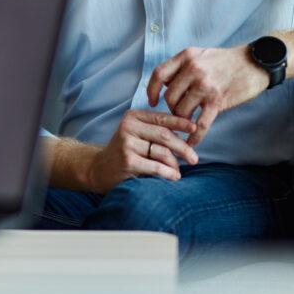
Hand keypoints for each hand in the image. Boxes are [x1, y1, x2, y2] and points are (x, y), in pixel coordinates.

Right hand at [82, 109, 199, 193]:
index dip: (181, 122)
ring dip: (175, 163)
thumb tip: (187, 131)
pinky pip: (156, 167)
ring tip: (178, 171)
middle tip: (194, 157)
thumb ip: (154, 130)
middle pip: (165, 135)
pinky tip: (174, 177)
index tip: (195, 128)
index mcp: (132, 117)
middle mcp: (128, 127)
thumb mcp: (135, 134)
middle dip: (183, 147)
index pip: (161, 118)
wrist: (98, 169)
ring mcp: (127, 144)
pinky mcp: (128, 161)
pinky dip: (168, 173)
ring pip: (162, 152)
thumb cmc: (124, 151)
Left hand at [146, 46, 269, 145]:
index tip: (151, 101)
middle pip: (169, 97)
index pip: (159, 74)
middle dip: (172, 108)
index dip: (151, 90)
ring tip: (188, 121)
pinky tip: (191, 143)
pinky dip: (194, 137)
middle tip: (180, 112)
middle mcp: (193, 69)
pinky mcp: (217, 101)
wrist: (256, 62)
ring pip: (181, 111)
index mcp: (187, 57)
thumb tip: (166, 84)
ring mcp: (205, 85)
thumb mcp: (201, 54)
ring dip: (182, 120)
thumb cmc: (227, 60)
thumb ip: (183, 67)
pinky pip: (200, 124)